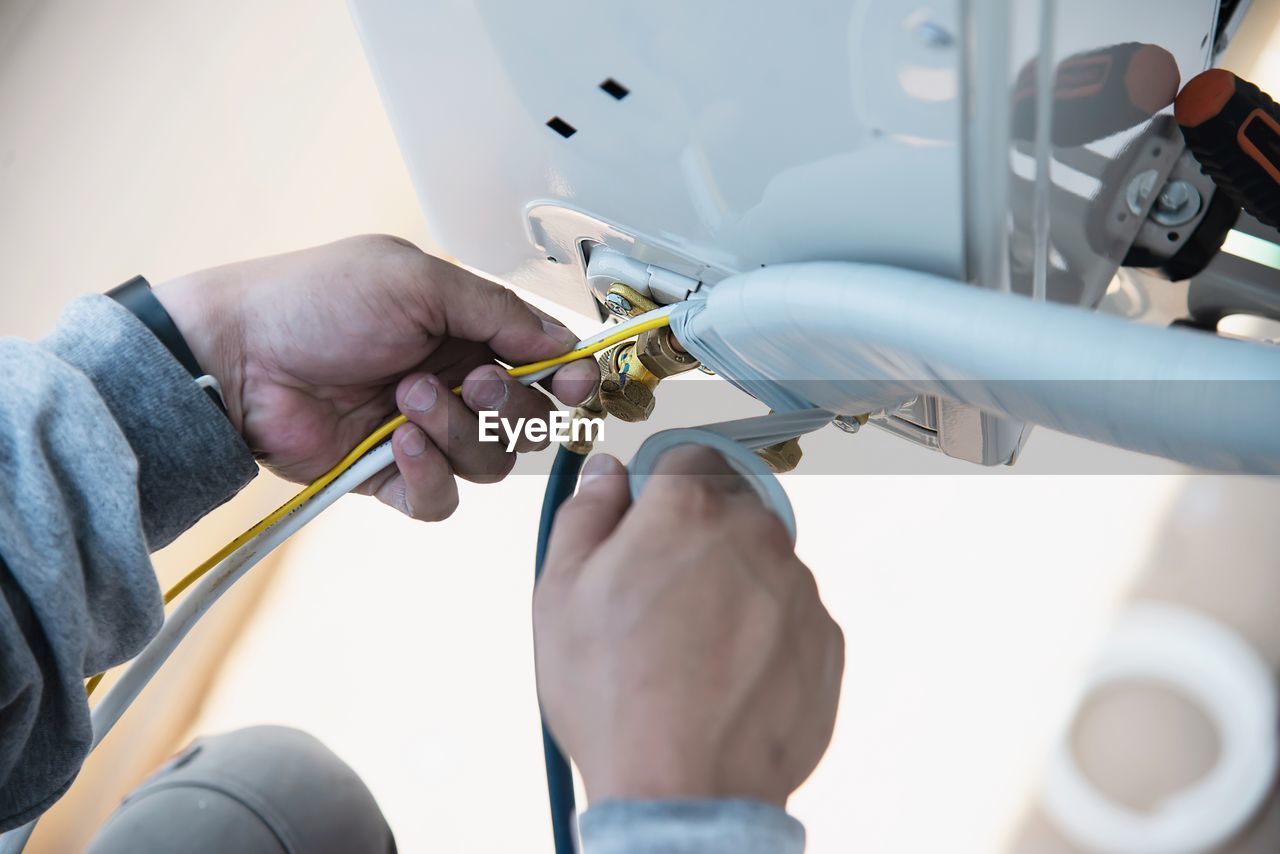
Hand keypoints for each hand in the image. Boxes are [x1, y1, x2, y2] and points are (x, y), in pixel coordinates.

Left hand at [154, 235, 598, 519]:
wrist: (238, 355)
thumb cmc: (315, 301)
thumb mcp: (418, 280)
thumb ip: (499, 311)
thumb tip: (562, 342)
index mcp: (466, 329)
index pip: (545, 363)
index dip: (569, 377)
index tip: (575, 382)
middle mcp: (454, 382)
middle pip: (530, 420)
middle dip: (509, 405)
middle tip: (470, 379)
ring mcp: (425, 432)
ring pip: (491, 463)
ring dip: (458, 432)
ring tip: (406, 399)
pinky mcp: (392, 476)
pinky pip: (442, 500)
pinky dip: (429, 476)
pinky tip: (399, 444)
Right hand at [533, 447, 843, 806]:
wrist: (684, 791)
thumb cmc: (615, 697)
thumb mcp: (560, 593)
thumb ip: (586, 514)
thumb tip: (607, 474)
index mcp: (688, 510)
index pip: (690, 457)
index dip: (664, 487)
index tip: (649, 520)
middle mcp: (756, 536)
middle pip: (732, 509)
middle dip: (700, 537)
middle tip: (660, 596)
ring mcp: (799, 589)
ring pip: (764, 563)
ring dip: (734, 585)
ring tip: (691, 649)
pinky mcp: (826, 639)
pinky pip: (791, 615)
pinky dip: (764, 633)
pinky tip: (724, 675)